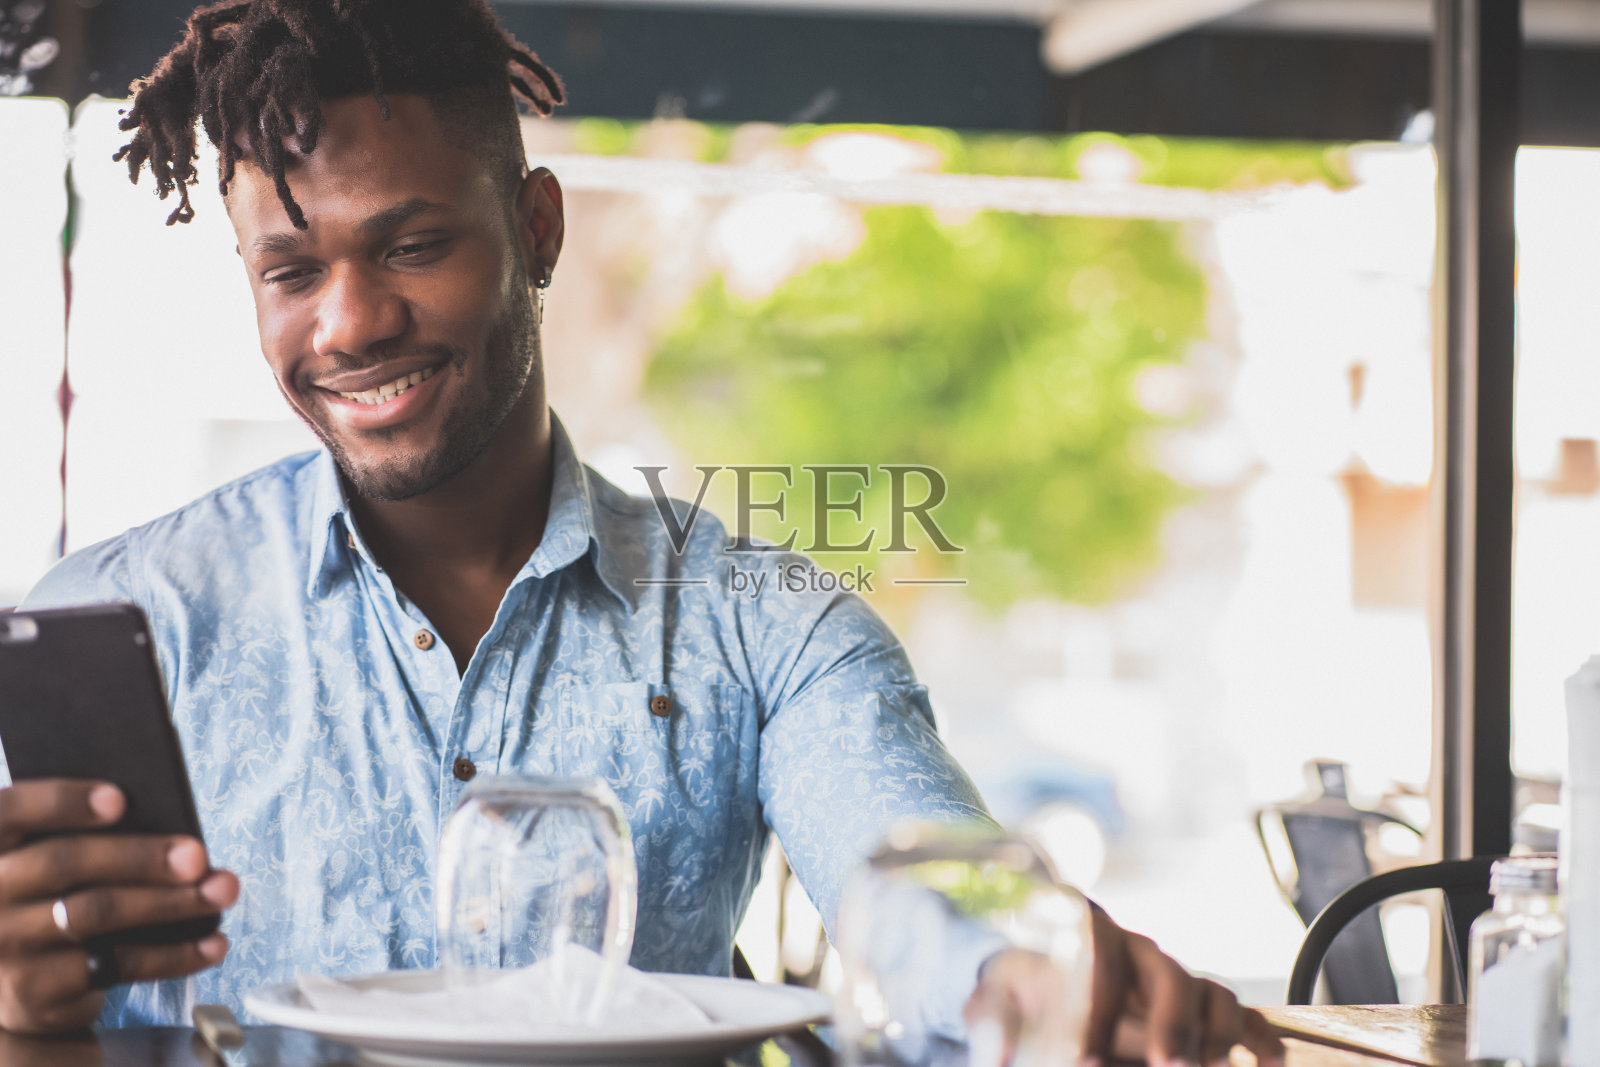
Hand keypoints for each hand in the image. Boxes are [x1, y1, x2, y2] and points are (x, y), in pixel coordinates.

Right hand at [0, 780, 238, 1033]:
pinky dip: (173, 954)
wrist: (20, 980)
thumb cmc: (56, 893)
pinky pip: (114, 966)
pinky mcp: (35, 990)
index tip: (120, 798)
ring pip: (96, 913)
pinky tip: (212, 944)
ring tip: (222, 890)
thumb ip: (86, 834)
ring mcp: (6, 945)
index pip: (11, 810)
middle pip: (65, 862)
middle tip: (197, 855)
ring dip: (170, 902)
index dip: (62, 801)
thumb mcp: (53, 857)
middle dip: (141, 856)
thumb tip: (171, 831)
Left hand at [964, 907, 1284, 1066]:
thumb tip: (994, 1052)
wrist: (1047, 976)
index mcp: (1087, 936)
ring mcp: (1172, 977)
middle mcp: (1138, 951)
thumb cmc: (1024, 988)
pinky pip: (1238, 1014)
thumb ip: (992, 1017)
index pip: (1100, 958)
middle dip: (1170, 1022)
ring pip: (1209, 990)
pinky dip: (1257, 1039)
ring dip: (1212, 1033)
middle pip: (1168, 971)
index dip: (1096, 1007)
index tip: (1081, 1057)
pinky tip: (1267, 1064)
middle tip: (1165, 1064)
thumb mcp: (998, 995)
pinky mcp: (1197, 1008)